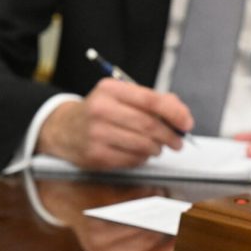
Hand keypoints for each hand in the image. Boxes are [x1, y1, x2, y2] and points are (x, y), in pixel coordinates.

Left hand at [36, 179, 174, 250]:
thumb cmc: (100, 218)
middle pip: (150, 240)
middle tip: (180, 208)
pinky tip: (149, 189)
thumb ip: (145, 241)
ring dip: (158, 206)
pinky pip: (130, 206)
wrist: (66, 199)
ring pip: (142, 222)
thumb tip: (182, 235)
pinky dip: (143, 195)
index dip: (174, 246)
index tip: (188, 232)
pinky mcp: (94, 217)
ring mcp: (97, 238)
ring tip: (164, 195)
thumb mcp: (118, 238)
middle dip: (168, 222)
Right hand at [39, 79, 192, 169]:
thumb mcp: (119, 96)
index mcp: (110, 90)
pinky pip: (131, 160)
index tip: (186, 123)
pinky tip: (139, 153)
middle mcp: (100, 110)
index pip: (151, 100)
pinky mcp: (96, 155)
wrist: (63, 129)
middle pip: (149, 126)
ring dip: (156, 149)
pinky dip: (141, 158)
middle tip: (177, 142)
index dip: (174, 113)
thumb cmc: (99, 112)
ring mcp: (96, 134)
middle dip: (170, 136)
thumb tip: (180, 115)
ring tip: (157, 148)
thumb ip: (151, 100)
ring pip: (142, 145)